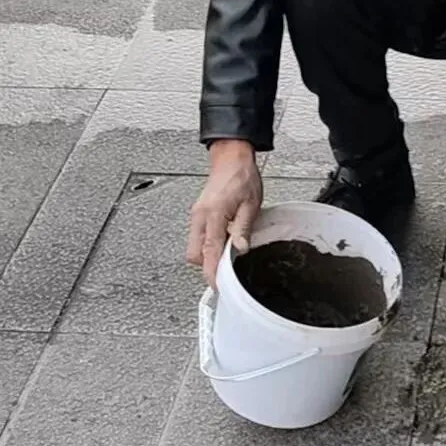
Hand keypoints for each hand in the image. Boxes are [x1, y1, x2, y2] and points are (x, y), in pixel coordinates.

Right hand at [186, 140, 262, 286]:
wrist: (231, 158)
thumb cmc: (241, 177)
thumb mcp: (251, 204)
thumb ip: (243, 228)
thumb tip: (240, 249)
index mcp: (212, 216)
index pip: (209, 252)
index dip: (213, 273)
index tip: (218, 286)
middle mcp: (200, 217)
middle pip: (194, 255)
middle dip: (208, 266)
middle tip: (225, 274)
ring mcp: (197, 216)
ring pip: (194, 247)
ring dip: (208, 256)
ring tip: (227, 258)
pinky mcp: (199, 214)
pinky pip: (198, 237)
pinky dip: (208, 245)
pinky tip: (223, 244)